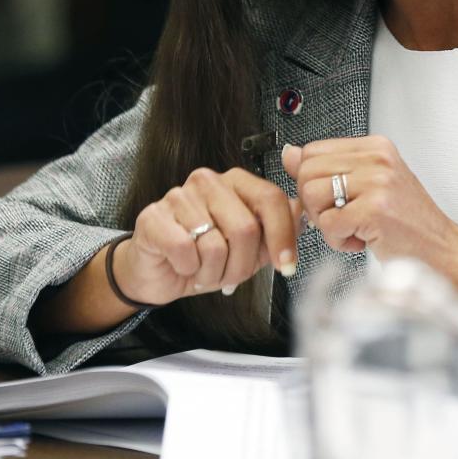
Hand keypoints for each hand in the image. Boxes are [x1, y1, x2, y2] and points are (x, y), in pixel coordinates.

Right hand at [114, 167, 301, 305]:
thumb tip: (304, 214)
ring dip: (213, 272)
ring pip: (215, 244)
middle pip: (246, 228)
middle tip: (229, 276)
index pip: (271, 199)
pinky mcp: (153, 217)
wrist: (159, 272)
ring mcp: (178, 196)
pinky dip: (188, 269)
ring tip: (204, 270)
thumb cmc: (204, 255)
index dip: (283, 237)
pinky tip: (183, 265)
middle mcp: (208, 181)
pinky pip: (185, 249)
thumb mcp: (250, 248)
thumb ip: (277, 227)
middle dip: (242, 266)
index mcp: (236, 182)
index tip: (287, 266)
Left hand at [282, 136, 457, 299]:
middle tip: (345, 218)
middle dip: (317, 204)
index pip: (312, 150)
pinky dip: (339, 241)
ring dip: (327, 224)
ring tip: (355, 229)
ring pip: (312, 197)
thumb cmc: (408, 224)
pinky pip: (328, 225)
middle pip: (306, 172)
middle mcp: (378, 158)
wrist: (443, 253)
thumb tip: (290, 154)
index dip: (313, 181)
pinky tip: (362, 241)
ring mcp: (378, 182)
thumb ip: (330, 169)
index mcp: (376, 147)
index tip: (335, 199)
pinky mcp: (375, 210)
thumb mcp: (369, 187)